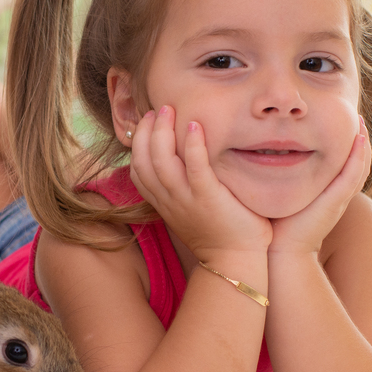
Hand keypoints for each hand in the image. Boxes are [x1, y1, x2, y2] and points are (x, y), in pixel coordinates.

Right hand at [129, 105, 271, 259]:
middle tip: (159, 108)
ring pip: (161, 161)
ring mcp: (186, 199)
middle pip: (143, 160)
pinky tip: (195, 124)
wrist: (234, 262)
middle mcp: (169, 200)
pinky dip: (192, 144)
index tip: (149, 122)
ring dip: (164, 131)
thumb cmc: (219, 233)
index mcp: (163, 203)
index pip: (138, 170)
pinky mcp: (208, 198)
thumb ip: (184, 189)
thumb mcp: (191, 210)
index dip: (139, 143)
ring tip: (170, 109)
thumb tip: (187, 162)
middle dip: (148, 130)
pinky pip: (194, 167)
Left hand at [269, 118, 371, 254]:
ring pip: (361, 165)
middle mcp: (339, 195)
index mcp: (329, 193)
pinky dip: (358, 156)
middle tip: (356, 117)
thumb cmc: (278, 226)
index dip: (348, 144)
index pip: (345, 164)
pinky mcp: (337, 201)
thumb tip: (267, 155)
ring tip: (359, 121)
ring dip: (363, 142)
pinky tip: (359, 138)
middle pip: (359, 162)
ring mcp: (340, 198)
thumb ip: (282, 178)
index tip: (341, 122)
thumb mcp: (283, 195)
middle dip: (359, 138)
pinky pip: (353, 175)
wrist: (282, 251)